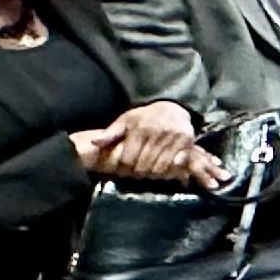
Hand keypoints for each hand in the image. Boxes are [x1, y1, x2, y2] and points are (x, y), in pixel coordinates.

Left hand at [68, 102, 214, 184]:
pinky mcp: (186, 140)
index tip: (126, 169)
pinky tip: (163, 166)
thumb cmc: (145, 117)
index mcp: (139, 128)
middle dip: (139, 172)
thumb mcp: (125, 121)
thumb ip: (110, 134)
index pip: (129, 159)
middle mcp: (157, 131)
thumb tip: (94, 143)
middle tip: (138, 172)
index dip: (125, 168)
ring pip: (159, 167)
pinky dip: (167, 169)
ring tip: (149, 170)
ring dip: (153, 173)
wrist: (173, 106)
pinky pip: (174, 164)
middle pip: (143, 166)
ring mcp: (173, 136)